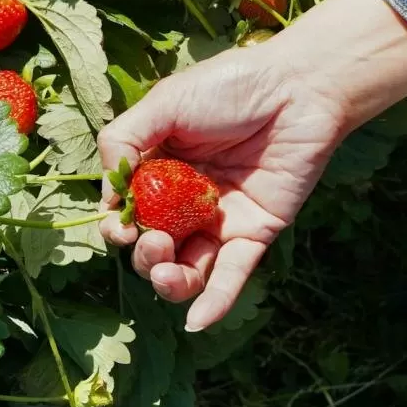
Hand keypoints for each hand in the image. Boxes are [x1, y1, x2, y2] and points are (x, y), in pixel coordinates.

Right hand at [98, 0, 406, 330]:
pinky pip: (232, 275)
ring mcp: (221, 220)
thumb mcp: (165, 103)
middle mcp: (187, 199)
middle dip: (143, 255)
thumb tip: (105, 193)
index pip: (127, 210)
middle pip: (154, 247)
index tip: (119, 225)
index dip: (117, 226)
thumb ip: (125, 140)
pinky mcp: (256, 233)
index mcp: (161, 167)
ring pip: (187, 269)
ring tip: (166, 271)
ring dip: (169, 282)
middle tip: (149, 240)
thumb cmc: (233, 85)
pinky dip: (214, 301)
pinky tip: (197, 321)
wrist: (300, 88)